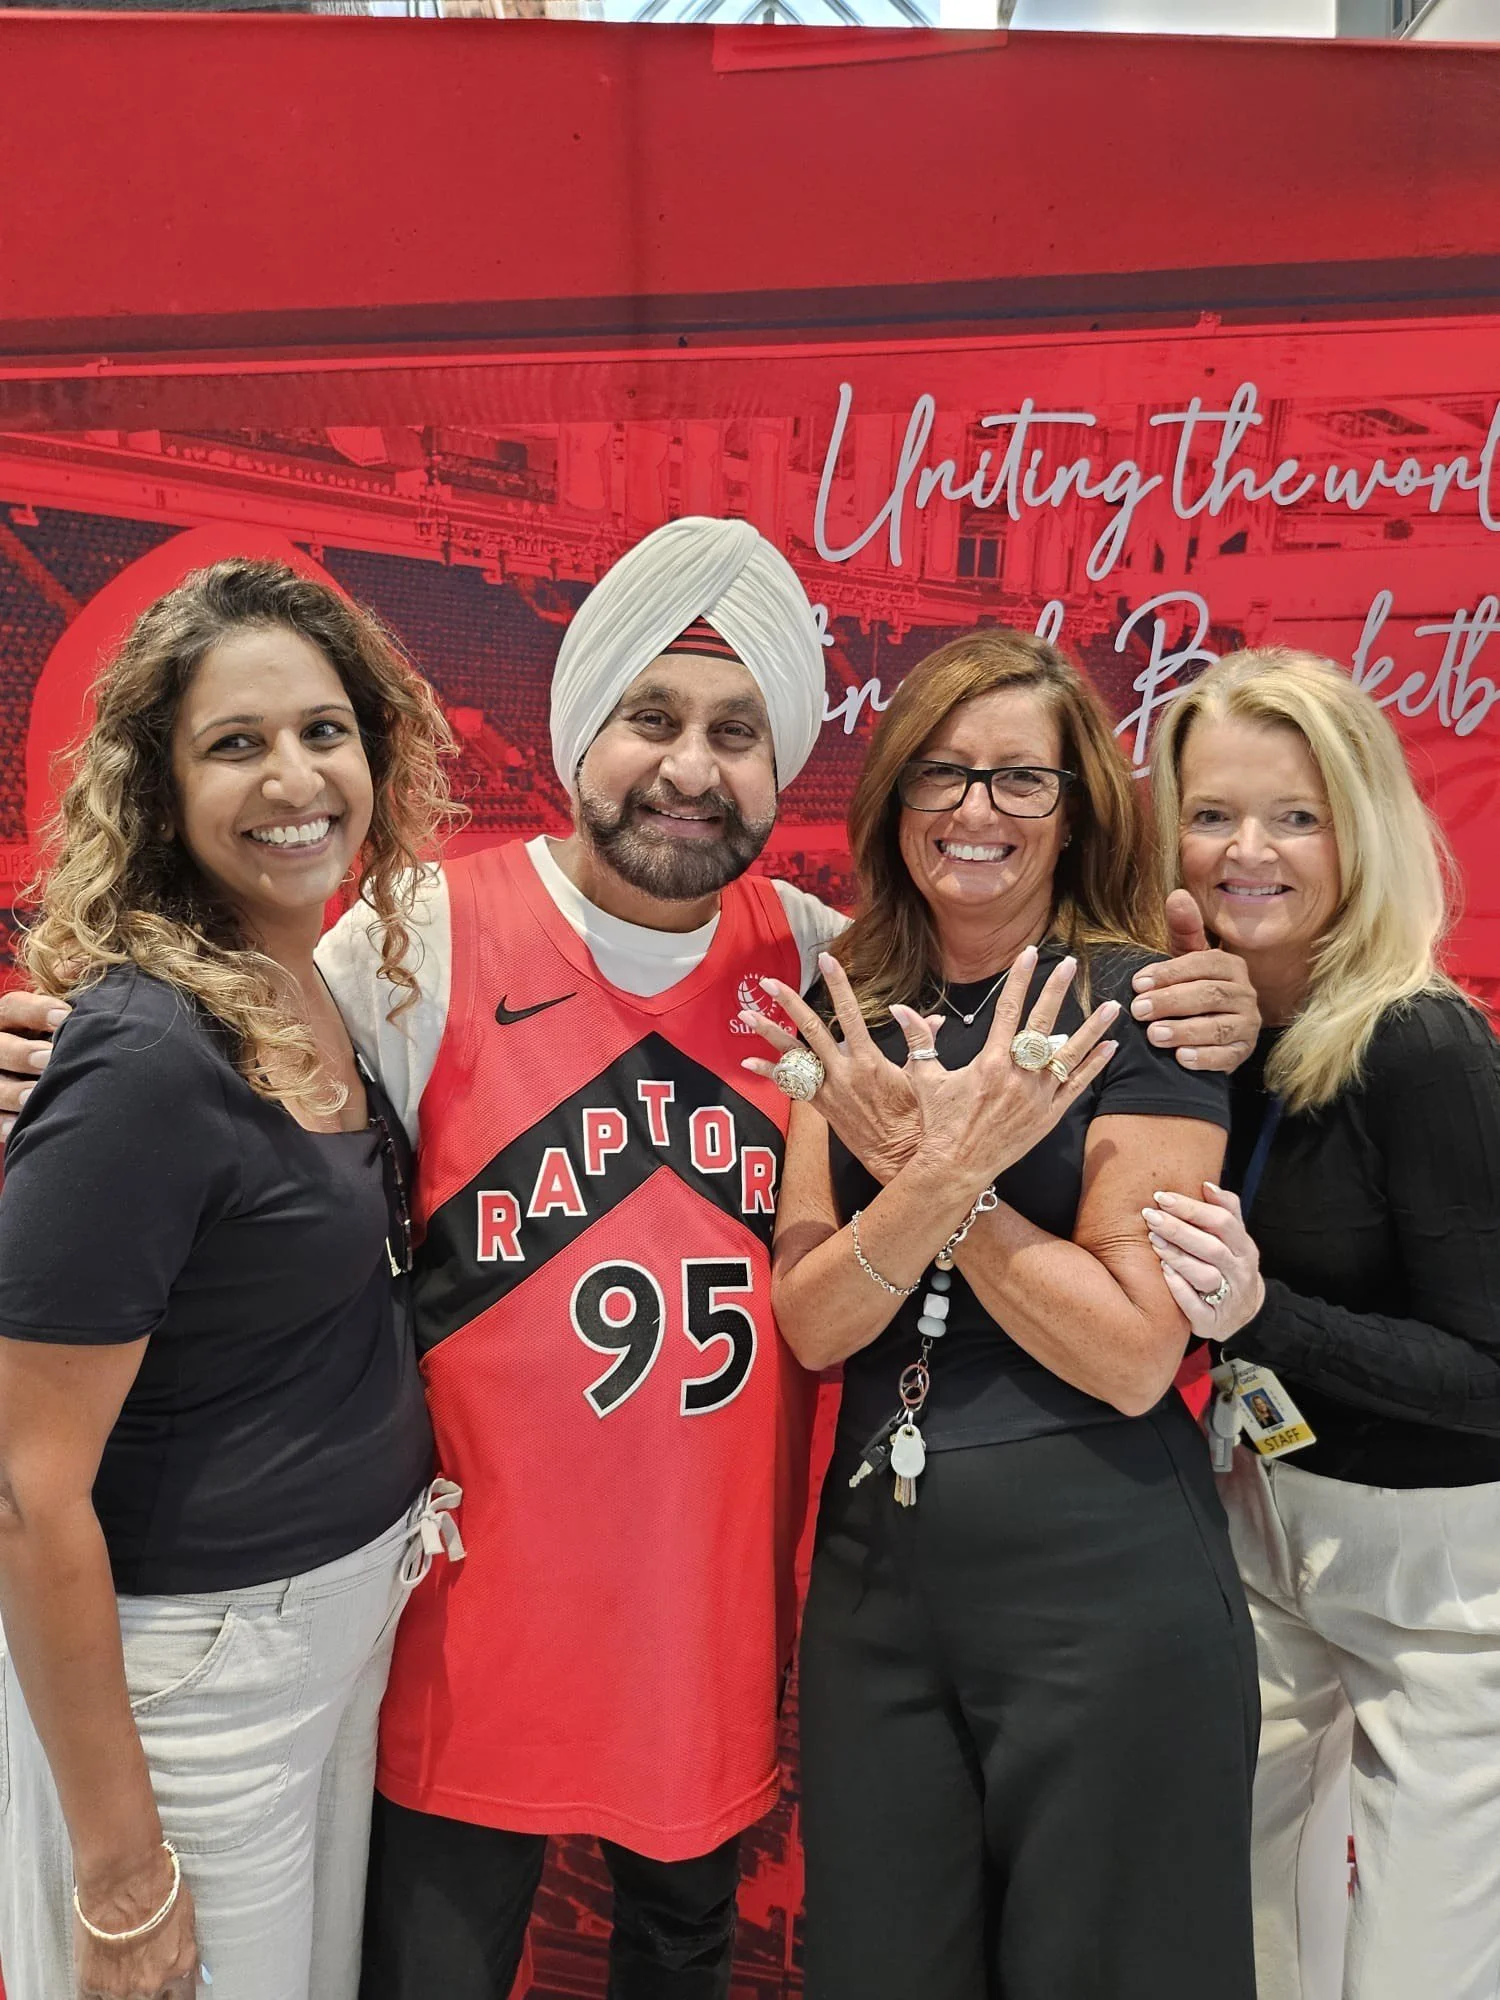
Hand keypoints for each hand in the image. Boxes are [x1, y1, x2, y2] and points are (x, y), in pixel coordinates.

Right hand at [0, 986, 67, 1135]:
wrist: (60, 1086)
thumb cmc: (70, 1044)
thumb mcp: (67, 1021)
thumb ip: (75, 1004)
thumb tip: (88, 973)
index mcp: (13, 1020)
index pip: (14, 1007)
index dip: (35, 1010)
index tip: (65, 1016)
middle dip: (21, 1052)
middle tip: (48, 1057)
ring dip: (11, 1090)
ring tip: (33, 1094)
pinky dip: (4, 1122)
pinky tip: (19, 1125)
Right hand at [74, 1855, 198, 1998]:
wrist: (122, 1877)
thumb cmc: (155, 1885)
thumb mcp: (186, 1918)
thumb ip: (185, 1951)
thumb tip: (191, 1970)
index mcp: (180, 1967)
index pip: (183, 1999)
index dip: (174, 1992)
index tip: (169, 1989)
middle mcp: (152, 1985)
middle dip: (149, 1989)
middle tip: (142, 1971)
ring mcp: (120, 1989)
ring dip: (122, 1989)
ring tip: (120, 1966)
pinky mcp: (91, 1984)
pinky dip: (96, 1992)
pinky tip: (100, 1978)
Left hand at [741, 954, 928, 1184]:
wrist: (901, 1156)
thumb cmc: (915, 1117)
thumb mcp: (924, 1075)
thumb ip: (922, 1039)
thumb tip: (926, 1014)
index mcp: (869, 1061)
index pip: (851, 1014)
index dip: (839, 986)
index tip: (828, 961)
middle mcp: (843, 1073)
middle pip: (811, 1031)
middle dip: (789, 1004)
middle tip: (769, 983)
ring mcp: (829, 1091)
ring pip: (793, 1057)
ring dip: (769, 1035)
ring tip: (746, 1015)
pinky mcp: (821, 1107)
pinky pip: (791, 1087)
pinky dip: (770, 1074)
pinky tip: (748, 1063)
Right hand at [890, 946, 1118, 1186]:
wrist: (955, 1168)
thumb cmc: (938, 1124)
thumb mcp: (925, 1078)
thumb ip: (918, 1040)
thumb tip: (900, 1008)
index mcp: (989, 1062)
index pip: (1008, 1010)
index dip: (1019, 979)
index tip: (1030, 954)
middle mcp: (1017, 1076)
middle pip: (1042, 1023)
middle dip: (1056, 991)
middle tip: (1070, 966)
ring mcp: (1036, 1096)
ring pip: (1069, 1054)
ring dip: (1093, 1028)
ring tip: (1113, 1006)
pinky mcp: (1048, 1117)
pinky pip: (1076, 1086)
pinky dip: (1094, 1066)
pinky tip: (1110, 1047)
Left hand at [1129, 890, 1258, 1072]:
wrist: (1209, 1030)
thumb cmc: (1192, 987)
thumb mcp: (1186, 958)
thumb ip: (1183, 930)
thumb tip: (1177, 895)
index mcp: (1231, 966)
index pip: (1203, 964)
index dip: (1170, 973)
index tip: (1137, 983)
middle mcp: (1245, 994)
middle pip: (1209, 995)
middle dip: (1171, 1002)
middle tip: (1138, 1010)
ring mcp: (1248, 1024)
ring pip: (1217, 1027)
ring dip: (1184, 1031)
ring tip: (1154, 1035)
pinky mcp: (1243, 1051)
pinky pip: (1227, 1056)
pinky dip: (1205, 1058)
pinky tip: (1181, 1058)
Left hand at [1142, 1181, 1264, 1339]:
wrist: (1243, 1313)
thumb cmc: (1230, 1265)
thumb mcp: (1234, 1238)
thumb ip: (1225, 1210)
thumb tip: (1206, 1184)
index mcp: (1244, 1247)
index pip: (1223, 1221)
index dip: (1192, 1208)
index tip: (1162, 1196)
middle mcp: (1239, 1271)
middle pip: (1212, 1247)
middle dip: (1179, 1230)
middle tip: (1151, 1216)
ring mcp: (1228, 1297)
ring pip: (1206, 1276)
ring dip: (1179, 1257)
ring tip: (1153, 1240)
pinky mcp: (1213, 1321)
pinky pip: (1196, 1306)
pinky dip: (1180, 1289)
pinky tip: (1163, 1272)